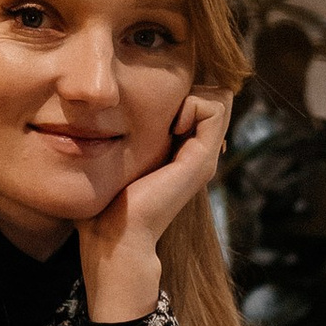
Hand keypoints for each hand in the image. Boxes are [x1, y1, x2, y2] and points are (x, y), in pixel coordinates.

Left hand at [78, 88, 230, 323]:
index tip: (154, 111)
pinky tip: (171, 127)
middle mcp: (200, 153)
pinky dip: (193, 104)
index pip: (201, 102)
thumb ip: (126, 139)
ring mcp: (205, 156)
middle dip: (189, 90)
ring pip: (219, 99)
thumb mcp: (120, 159)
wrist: (117, 236)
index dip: (181, 93)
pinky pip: (213, 108)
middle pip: (214, 97)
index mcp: (184, 152)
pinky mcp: (202, 159)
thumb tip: (106, 114)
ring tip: (168, 120)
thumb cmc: (108, 202)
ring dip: (191, 96)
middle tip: (163, 113)